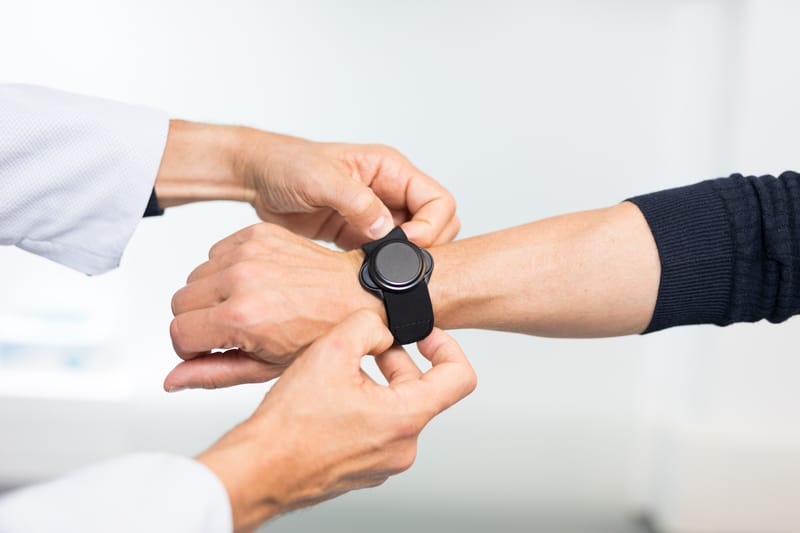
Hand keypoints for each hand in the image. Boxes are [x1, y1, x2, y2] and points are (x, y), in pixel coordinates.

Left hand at [156, 121, 458, 248]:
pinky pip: (387, 257)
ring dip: (405, 263)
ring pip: (415, 246)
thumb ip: (355, 201)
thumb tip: (385, 230)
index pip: (439, 201)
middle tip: (397, 266)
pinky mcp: (361, 237)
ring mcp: (378, 217)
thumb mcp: (319, 177)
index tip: (408, 245)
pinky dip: (384, 270)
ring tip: (379, 274)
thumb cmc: (286, 165)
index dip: (432, 227)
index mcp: (391, 170)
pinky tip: (364, 278)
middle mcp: (391, 192)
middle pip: (436, 226)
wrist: (257, 178)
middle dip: (426, 249)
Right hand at [166, 222, 380, 390]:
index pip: (178, 333)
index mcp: (242, 316)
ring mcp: (249, 252)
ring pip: (195, 276)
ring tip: (247, 305)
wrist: (358, 294)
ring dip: (212, 294)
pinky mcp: (257, 233)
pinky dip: (227, 269)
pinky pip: (216, 252)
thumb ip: (212, 373)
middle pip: (179, 302)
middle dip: (197, 321)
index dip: (190, 348)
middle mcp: (241, 279)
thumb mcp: (267, 366)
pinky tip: (255, 283)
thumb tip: (172, 379)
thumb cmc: (321, 333)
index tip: (210, 349)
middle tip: (231, 329)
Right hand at [196, 310, 476, 531]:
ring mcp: (383, 462)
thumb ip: (368, 326)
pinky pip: (378, 430)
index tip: (426, 337)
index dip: (446, 347)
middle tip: (369, 348)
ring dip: (376, 383)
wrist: (258, 469)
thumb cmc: (289, 426)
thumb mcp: (330, 351)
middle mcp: (402, 446)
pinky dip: (363, 407)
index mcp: (405, 418)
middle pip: (422, 391)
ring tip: (341, 371)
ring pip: (397, 409)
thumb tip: (381, 328)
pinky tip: (330, 398)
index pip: (460, 377)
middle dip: (397, 362)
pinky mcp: (364, 469)